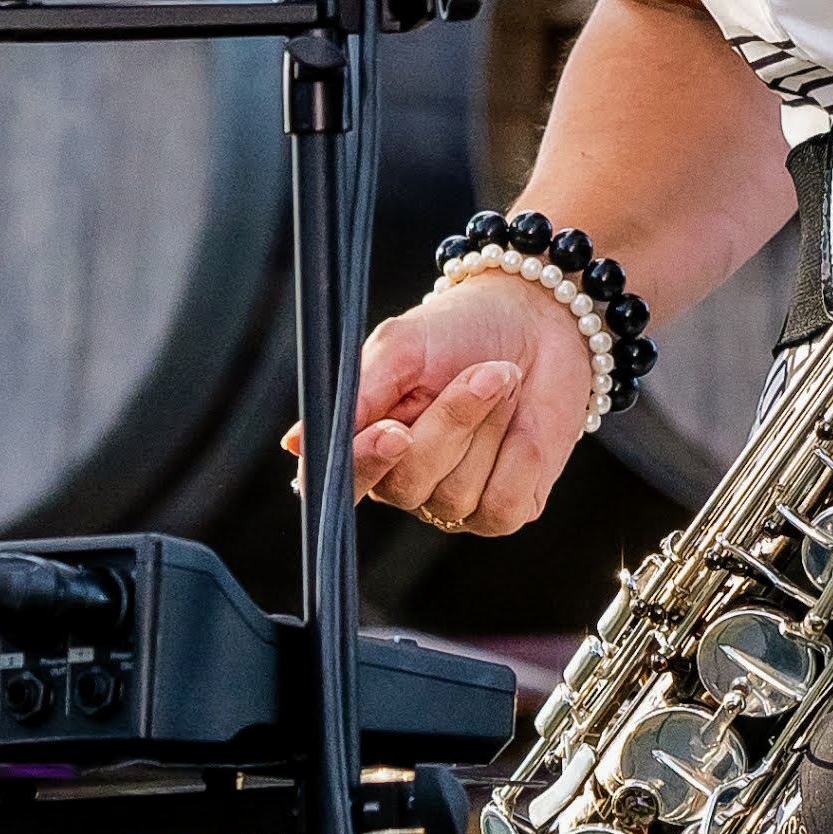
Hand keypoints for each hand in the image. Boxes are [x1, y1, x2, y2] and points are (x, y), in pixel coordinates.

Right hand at [308, 275, 598, 536]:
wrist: (537, 322)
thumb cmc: (459, 331)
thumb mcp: (402, 348)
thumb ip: (357, 395)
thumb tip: (295, 445)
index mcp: (367, 444)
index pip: (345, 480)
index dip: (367, 462)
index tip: (395, 431)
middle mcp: (404, 482)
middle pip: (408, 483)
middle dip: (450, 422)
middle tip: (482, 370)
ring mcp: (454, 503)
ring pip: (457, 493)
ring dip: (489, 426)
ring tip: (501, 382)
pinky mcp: (505, 512)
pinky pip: (503, 504)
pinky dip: (520, 455)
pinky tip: (523, 424)